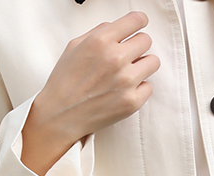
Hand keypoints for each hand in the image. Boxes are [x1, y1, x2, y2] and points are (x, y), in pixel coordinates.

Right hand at [21, 11, 159, 175]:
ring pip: (153, 62)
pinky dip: (139, 89)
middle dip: (137, 46)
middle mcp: (115, 59)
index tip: (138, 26)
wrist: (59, 117)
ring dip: (142, 66)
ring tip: (128, 73)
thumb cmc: (64, 83)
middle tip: (127, 56)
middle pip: (146, 40)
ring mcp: (126, 81)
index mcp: (101, 41)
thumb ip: (98, 32)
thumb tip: (116, 27)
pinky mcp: (131, 102)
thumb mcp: (74, 47)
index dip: (138, 22)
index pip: (136, 20)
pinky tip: (123, 91)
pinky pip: (148, 87)